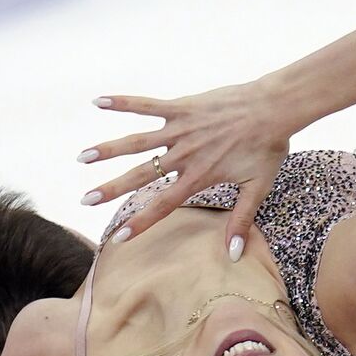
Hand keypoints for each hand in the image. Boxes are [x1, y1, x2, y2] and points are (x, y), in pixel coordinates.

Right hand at [77, 80, 290, 258]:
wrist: (273, 107)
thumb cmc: (268, 147)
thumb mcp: (257, 188)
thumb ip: (241, 220)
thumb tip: (233, 255)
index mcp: (199, 176)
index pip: (163, 205)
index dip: (141, 222)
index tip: (119, 237)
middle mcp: (184, 155)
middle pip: (140, 175)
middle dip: (111, 188)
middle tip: (86, 200)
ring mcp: (180, 129)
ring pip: (137, 141)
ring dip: (108, 149)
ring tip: (82, 157)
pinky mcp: (182, 107)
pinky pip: (147, 104)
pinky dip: (123, 102)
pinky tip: (98, 101)